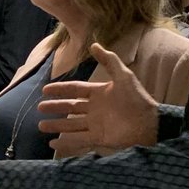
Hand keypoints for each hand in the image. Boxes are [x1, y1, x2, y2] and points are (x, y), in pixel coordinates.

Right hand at [37, 42, 158, 149]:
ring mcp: (95, 124)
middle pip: (70, 107)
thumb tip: (94, 45)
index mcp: (99, 93)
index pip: (75, 90)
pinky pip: (78, 140)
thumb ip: (109, 60)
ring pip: (71, 124)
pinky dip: (65, 142)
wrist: (148, 121)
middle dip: (55, 107)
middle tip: (40, 108)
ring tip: (41, 126)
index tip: (45, 90)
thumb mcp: (123, 75)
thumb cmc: (137, 98)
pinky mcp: (98, 138)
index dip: (61, 89)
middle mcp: (95, 109)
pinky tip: (53, 144)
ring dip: (56, 125)